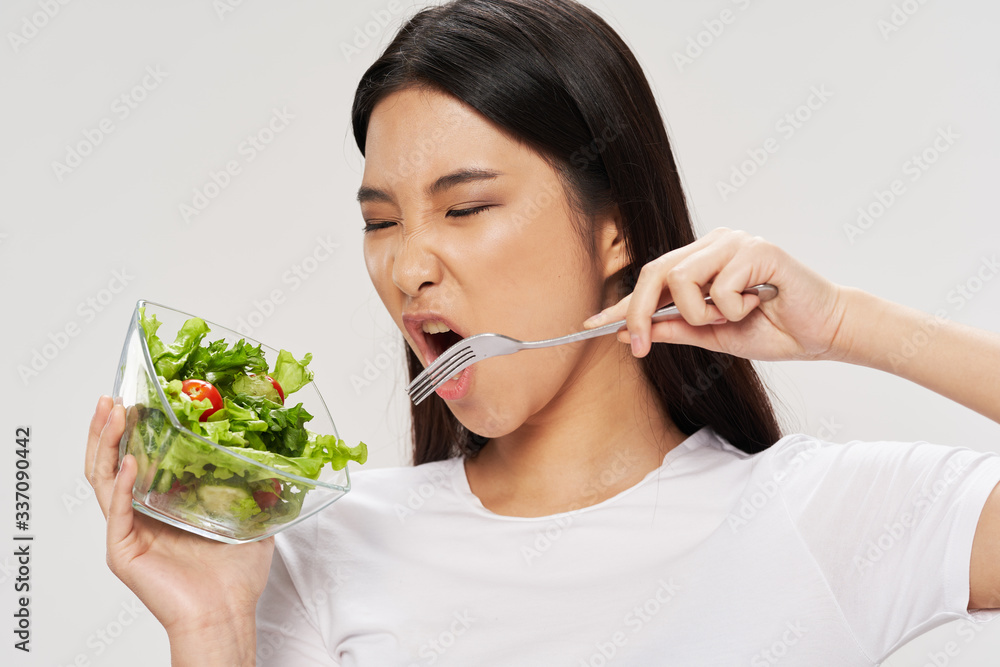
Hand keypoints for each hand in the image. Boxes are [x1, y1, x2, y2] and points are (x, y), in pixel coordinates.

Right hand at [85, 395, 272, 647]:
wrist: (227, 612)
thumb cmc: (234, 577)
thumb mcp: (250, 519)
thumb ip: (257, 490)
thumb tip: (277, 462)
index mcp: (162, 505)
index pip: (139, 457)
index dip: (135, 429)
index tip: (141, 397)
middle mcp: (139, 514)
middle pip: (111, 462)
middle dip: (108, 428)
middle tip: (112, 397)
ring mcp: (128, 531)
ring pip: (104, 479)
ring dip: (105, 444)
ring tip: (111, 414)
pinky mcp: (123, 550)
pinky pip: (117, 511)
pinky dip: (122, 485)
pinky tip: (131, 461)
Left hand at [584, 228, 851, 361]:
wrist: (825, 332)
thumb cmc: (774, 329)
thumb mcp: (714, 336)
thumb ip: (677, 328)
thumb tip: (632, 331)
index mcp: (703, 259)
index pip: (652, 278)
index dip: (620, 302)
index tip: (590, 325)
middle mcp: (714, 243)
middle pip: (655, 270)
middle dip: (639, 312)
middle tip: (640, 346)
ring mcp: (734, 242)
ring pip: (683, 279)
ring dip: (701, 314)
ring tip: (735, 316)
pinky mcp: (757, 248)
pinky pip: (720, 288)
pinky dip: (735, 309)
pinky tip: (761, 303)